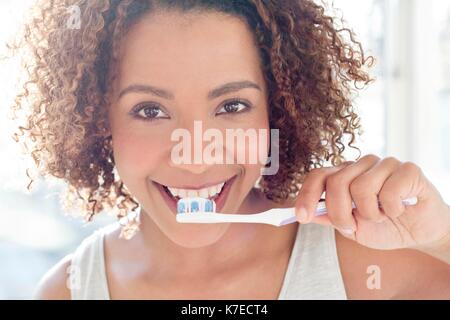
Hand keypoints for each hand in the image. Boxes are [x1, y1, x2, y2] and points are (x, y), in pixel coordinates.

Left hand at [295, 154, 449, 249]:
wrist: (419, 233)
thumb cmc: (384, 227)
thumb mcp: (351, 228)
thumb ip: (329, 218)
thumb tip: (306, 213)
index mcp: (344, 174)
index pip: (318, 176)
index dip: (307, 195)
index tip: (302, 216)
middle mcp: (361, 165)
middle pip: (336, 182)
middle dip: (340, 213)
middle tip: (354, 225)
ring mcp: (385, 164)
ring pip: (361, 187)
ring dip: (370, 214)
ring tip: (382, 216)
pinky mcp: (408, 169)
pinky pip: (389, 192)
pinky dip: (392, 210)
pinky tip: (399, 210)